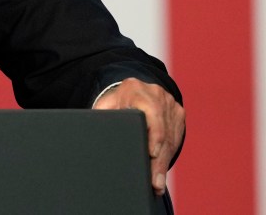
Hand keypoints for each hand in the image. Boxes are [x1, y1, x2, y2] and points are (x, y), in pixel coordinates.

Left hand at [93, 78, 184, 195]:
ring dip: (163, 163)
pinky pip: (176, 138)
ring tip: (156, 183)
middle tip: (154, 182)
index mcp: (134, 89)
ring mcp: (169, 104)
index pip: (149, 112)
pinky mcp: (177, 114)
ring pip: (170, 138)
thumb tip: (94, 134)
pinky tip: (161, 171)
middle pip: (161, 131)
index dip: (153, 134)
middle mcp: (156, 94)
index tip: (152, 153)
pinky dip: (168, 156)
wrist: (133, 90)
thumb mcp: (105, 106)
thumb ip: (102, 116)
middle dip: (157, 160)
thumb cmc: (114, 102)